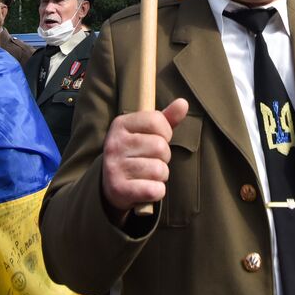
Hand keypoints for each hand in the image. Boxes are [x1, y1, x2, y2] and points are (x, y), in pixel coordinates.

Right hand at [102, 98, 189, 215]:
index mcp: (121, 124)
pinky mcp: (119, 189)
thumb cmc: (135, 154)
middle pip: (160, 146)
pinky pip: (155, 190)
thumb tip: (183, 103)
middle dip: (164, 157)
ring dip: (161, 175)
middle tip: (152, 160)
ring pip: (159, 170)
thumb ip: (166, 119)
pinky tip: (147, 188)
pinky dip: (157, 191)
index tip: (158, 139)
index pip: (156, 120)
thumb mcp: (147, 132)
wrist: (112, 185)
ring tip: (148, 175)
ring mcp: (114, 167)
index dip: (165, 132)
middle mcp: (115, 144)